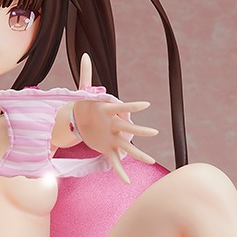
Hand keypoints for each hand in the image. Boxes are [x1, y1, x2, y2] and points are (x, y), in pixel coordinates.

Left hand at [73, 54, 157, 184]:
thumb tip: (85, 55)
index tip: (146, 104)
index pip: (122, 107)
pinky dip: (119, 172)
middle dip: (140, 131)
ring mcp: (114, 139)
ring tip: (150, 160)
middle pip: (129, 128)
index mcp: (110, 111)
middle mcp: (115, 126)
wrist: (81, 120)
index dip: (132, 106)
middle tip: (154, 132)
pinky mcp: (108, 149)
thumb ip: (85, 75)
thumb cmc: (85, 105)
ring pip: (128, 148)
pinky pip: (115, 162)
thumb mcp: (83, 92)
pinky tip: (126, 181)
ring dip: (137, 154)